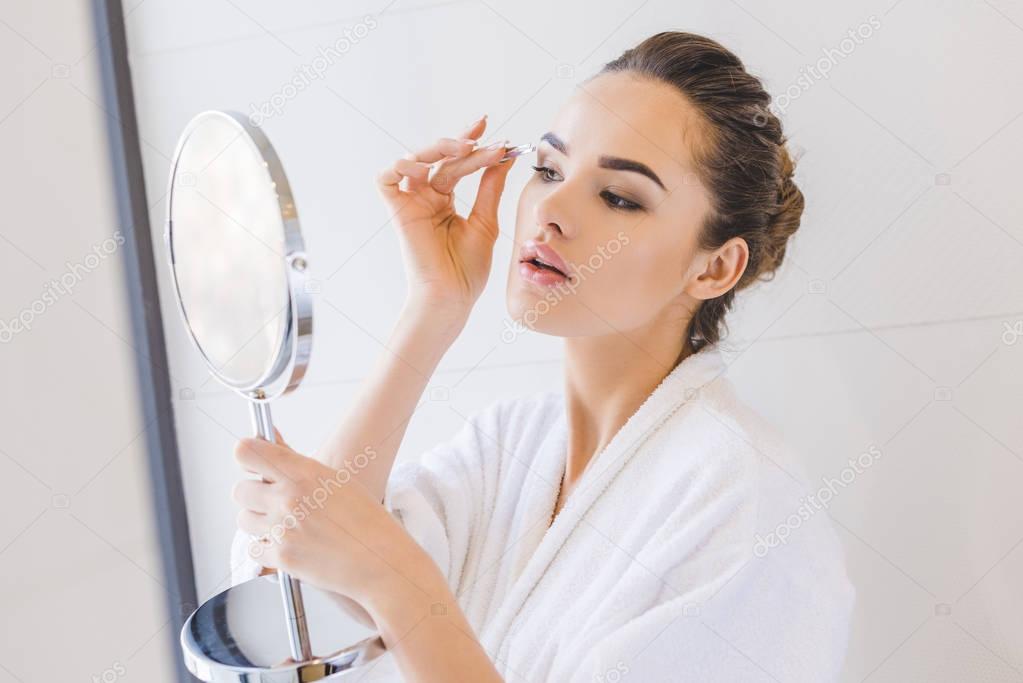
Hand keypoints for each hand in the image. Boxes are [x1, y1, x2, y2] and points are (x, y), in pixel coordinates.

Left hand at [232, 432, 439, 608]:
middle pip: (239, 490)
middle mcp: (288, 497)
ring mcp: (282, 529)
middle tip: (271, 501)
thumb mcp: (334, 480)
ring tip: (284, 525)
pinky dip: (267, 549)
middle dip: (252, 495)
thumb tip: (268, 437)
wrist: (381, 561)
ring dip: (258, 522)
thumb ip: (295, 462)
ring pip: (244, 519)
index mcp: (303, 472)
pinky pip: (254, 549)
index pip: (246, 452)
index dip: (247, 456)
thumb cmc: (365, 519)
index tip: (253, 464)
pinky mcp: (281, 557)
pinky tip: (289, 545)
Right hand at [376, 116, 514, 322]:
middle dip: (464, 145)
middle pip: (442, 159)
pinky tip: (427, 167)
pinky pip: (387, 179)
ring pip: (416, 160)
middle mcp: (425, 198)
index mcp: (444, 201)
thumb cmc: (467, 270)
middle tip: (489, 143)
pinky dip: (401, 166)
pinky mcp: (397, 212)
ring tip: (465, 150)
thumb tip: (503, 157)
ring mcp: (410, 203)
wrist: (452, 296)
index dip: (469, 141)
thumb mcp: (486, 221)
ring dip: (438, 149)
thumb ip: (490, 188)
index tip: (490, 127)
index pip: (455, 162)